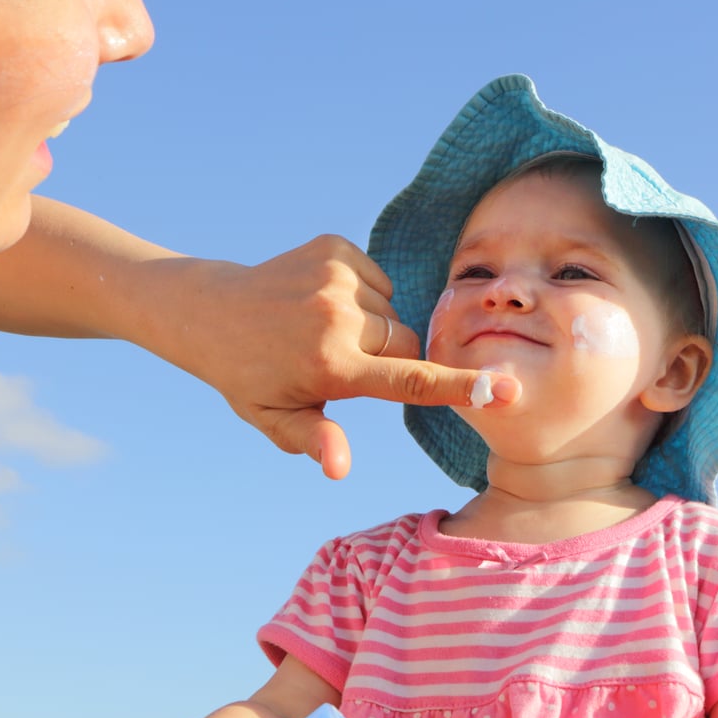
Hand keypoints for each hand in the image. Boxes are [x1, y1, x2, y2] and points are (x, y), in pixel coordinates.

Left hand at [171, 235, 519, 478]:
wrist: (211, 312)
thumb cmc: (249, 377)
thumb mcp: (276, 419)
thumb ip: (314, 441)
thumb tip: (338, 469)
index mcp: (331, 367)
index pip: (411, 380)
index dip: (462, 387)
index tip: (506, 389)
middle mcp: (338, 318)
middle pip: (407, 344)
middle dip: (391, 358)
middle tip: (345, 366)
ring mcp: (336, 277)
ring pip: (394, 312)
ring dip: (374, 327)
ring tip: (326, 332)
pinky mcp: (334, 248)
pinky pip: (379, 279)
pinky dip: (363, 295)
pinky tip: (324, 303)